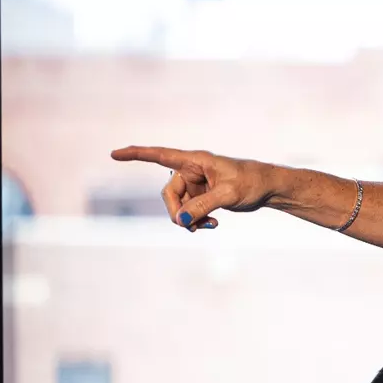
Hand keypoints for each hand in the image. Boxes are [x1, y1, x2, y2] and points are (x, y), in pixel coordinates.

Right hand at [110, 145, 281, 230]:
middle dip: (176, 213)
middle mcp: (192, 170)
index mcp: (195, 160)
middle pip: (168, 194)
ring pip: (178, 206)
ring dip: (188, 220)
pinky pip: (188, 212)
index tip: (114, 154)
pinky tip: (212, 226)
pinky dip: (195, 221)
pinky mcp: (202, 196)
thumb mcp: (228, 194)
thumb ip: (203, 206)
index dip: (136, 155)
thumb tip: (181, 221)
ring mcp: (196, 185)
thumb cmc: (252, 182)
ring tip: (209, 227)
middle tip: (191, 227)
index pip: (159, 155)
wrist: (268, 188)